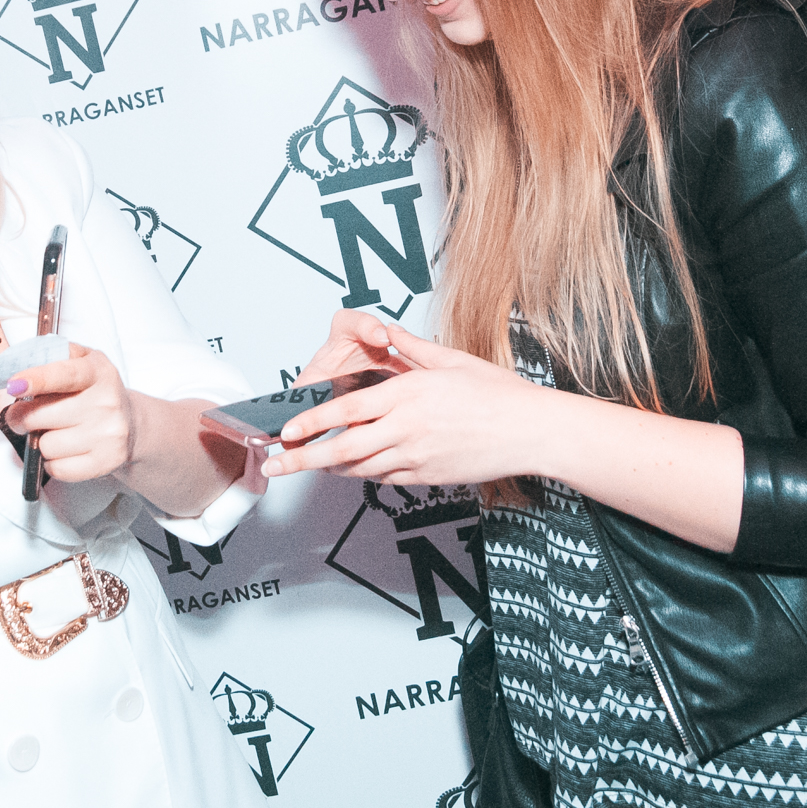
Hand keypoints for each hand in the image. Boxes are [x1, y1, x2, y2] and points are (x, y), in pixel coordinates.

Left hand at [0, 343, 136, 482]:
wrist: (130, 422)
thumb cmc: (94, 391)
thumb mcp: (81, 361)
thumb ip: (51, 356)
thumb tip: (16, 371)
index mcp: (97, 372)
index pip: (64, 375)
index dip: (37, 380)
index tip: (14, 385)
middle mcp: (106, 402)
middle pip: (41, 416)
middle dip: (22, 417)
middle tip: (23, 415)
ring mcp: (109, 434)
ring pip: (46, 445)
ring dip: (40, 441)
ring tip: (53, 431)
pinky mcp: (107, 461)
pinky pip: (58, 469)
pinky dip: (52, 462)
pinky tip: (63, 450)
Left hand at [262, 324, 547, 484]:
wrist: (530, 431)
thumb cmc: (496, 393)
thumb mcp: (450, 360)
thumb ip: (411, 347)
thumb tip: (386, 329)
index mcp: (406, 394)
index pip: (344, 410)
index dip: (309, 423)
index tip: (286, 429)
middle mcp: (405, 428)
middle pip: (340, 449)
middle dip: (301, 459)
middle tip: (275, 464)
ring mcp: (416, 457)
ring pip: (359, 468)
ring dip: (331, 467)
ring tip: (310, 464)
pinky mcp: (428, 477)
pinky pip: (385, 478)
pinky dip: (365, 473)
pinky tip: (356, 467)